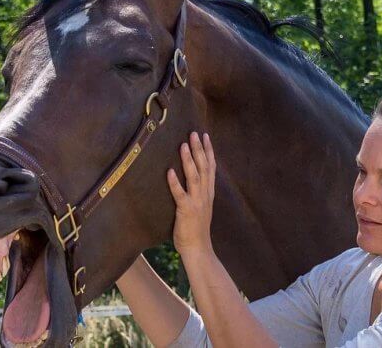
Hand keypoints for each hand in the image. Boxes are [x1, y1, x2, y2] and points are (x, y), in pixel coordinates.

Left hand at [167, 132, 216, 256]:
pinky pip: (180, 194)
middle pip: (204, 168)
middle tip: (194, 133)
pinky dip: (175, 182)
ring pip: (194, 177)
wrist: (198, 248)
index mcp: (209, 193)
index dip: (209, 151)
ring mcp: (196, 202)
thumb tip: (192, 178)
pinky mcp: (186, 210)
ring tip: (183, 145)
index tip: (205, 136)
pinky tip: (169, 171)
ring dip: (188, 160)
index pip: (211, 167)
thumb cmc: (196, 229)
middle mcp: (205, 194)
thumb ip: (198, 192)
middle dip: (199, 149)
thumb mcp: (201, 207)